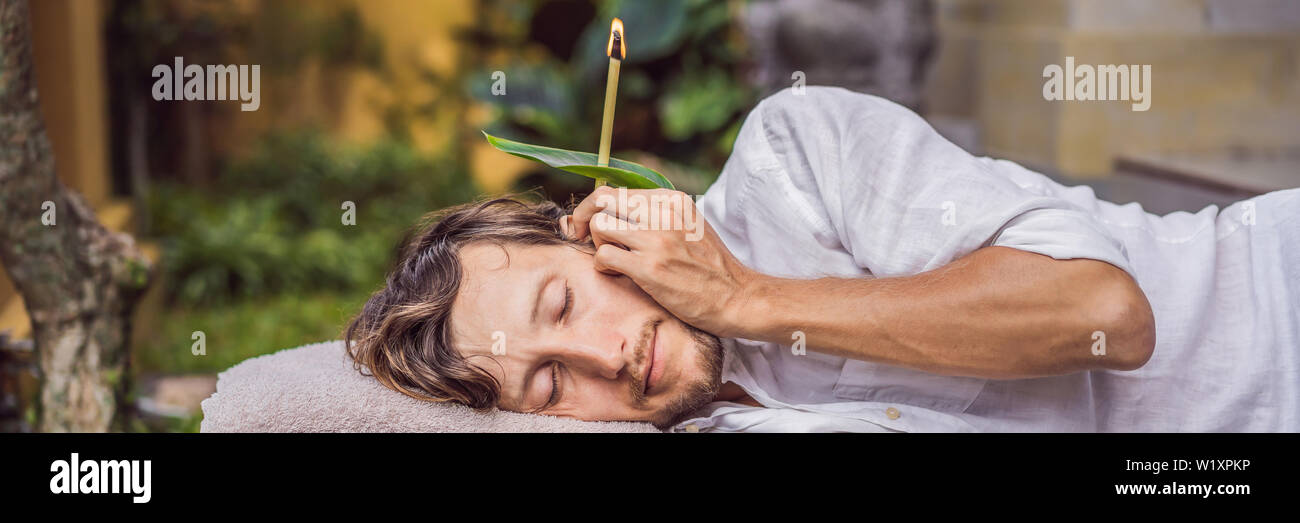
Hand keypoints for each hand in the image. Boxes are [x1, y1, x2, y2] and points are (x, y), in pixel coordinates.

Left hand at [563, 186, 758, 337]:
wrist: (736, 297)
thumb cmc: (710, 267)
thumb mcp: (690, 225)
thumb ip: (660, 214)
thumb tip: (621, 210)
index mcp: (672, 200)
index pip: (617, 190)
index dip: (596, 208)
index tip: (591, 225)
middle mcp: (664, 213)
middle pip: (602, 200)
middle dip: (585, 219)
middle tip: (584, 238)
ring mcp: (657, 240)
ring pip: (599, 225)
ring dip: (597, 244)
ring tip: (612, 259)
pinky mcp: (650, 268)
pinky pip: (603, 256)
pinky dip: (603, 266)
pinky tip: (617, 274)